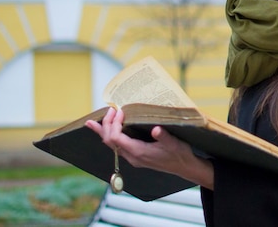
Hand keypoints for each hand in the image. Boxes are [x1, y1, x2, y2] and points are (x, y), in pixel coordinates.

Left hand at [85, 108, 213, 188]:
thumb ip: (164, 136)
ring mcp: (133, 158)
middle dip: (105, 125)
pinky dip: (110, 136)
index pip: (116, 138)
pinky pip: (117, 146)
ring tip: (92, 122)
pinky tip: (109, 130)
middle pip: (109, 141)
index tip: (120, 111)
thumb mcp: (174, 143)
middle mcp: (132, 156)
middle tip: (110, 109)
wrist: (184, 167)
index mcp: (138, 152)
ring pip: (111, 145)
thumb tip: (156, 130)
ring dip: (103, 132)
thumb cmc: (179, 154)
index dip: (114, 124)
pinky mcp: (136, 156)